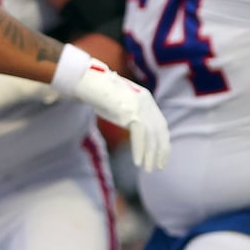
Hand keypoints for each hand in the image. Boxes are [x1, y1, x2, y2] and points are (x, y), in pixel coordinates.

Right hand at [62, 54, 171, 170]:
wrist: (86, 80)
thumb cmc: (97, 93)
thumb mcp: (118, 104)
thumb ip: (129, 114)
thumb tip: (133, 128)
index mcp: (147, 99)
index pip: (161, 125)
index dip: (163, 142)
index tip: (161, 156)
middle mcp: (147, 102)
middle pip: (160, 132)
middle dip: (160, 151)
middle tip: (158, 167)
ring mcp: (139, 106)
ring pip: (151, 136)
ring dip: (150, 155)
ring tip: (147, 169)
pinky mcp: (130, 111)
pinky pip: (139, 136)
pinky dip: (139, 150)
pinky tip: (137, 162)